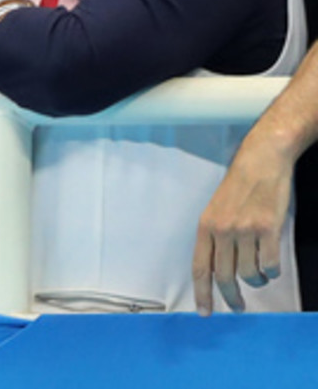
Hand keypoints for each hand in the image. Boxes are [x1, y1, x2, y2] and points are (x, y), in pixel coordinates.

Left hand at [192, 133, 292, 314]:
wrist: (261, 161)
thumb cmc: (240, 185)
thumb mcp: (216, 209)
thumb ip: (215, 236)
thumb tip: (216, 266)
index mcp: (205, 226)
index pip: (199, 267)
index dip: (201, 292)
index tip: (204, 311)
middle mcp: (222, 230)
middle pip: (223, 277)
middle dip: (230, 297)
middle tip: (237, 307)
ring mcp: (245, 230)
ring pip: (249, 274)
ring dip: (256, 282)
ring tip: (260, 276)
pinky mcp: (268, 229)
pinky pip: (270, 265)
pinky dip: (272, 272)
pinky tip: (271, 267)